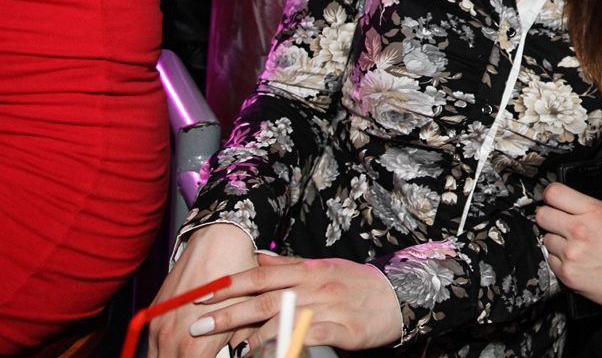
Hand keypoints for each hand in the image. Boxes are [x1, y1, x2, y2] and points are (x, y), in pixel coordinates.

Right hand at [148, 223, 257, 357]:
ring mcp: (157, 326)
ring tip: (190, 353)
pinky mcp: (154, 313)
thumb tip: (240, 353)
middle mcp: (169, 339)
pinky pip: (151, 343)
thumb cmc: (235, 277)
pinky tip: (178, 347)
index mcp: (192, 347)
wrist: (218, 243)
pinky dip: (163, 350)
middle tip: (204, 355)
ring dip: (172, 357)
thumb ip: (237, 344)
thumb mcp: (245, 319)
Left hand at [191, 254, 404, 351]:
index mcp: (307, 270)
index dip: (230, 284)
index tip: (202, 294)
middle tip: (198, 326)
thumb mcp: (321, 267)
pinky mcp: (344, 329)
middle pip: (264, 299)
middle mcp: (314, 285)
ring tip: (231, 351)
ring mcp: (329, 307)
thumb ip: (288, 266)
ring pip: (283, 320)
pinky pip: (309, 337)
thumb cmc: (355, 283)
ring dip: (252, 337)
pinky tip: (270, 354)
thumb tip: (257, 258)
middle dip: (228, 313)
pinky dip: (287, 345)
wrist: (397, 295)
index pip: (261, 275)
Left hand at [536, 183, 601, 314]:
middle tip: (559, 221)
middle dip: (549, 216)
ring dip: (556, 240)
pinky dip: (559, 260)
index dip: (552, 194)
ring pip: (546, 239)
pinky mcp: (568, 274)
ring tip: (573, 244)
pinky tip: (575, 260)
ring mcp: (571, 254)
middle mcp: (579, 230)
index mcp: (595, 211)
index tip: (555, 199)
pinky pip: (551, 261)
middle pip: (542, 215)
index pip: (554, 193)